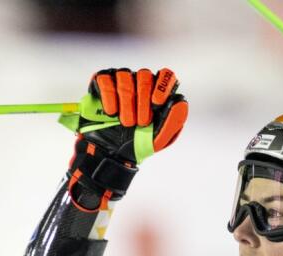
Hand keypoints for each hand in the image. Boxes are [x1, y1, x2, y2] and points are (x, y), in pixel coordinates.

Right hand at [64, 68, 188, 211]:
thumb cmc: (138, 143)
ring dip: (126, 103)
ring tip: (126, 123)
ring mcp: (120, 81)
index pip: (165, 75)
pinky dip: (109, 97)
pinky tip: (111, 112)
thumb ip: (173, 121)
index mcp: (157, 92)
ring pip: (125, 76)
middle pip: (144, 75)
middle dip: (142, 101)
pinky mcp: (101, 83)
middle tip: (141, 123)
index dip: (162, 86)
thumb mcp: (160, 138)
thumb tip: (181, 100)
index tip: (157, 103)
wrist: (111, 153)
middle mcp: (139, 82)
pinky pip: (106, 80)